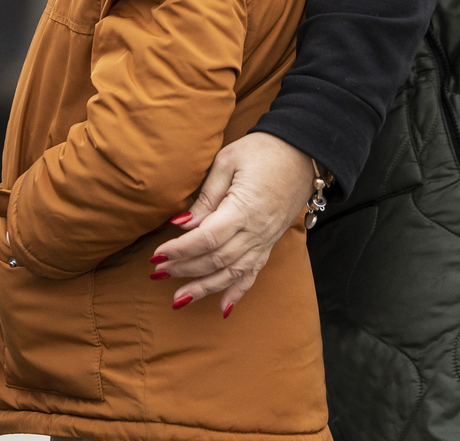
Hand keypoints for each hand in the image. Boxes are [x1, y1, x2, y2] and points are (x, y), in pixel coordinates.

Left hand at [152, 132, 315, 316]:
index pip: (206, 238)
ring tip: (179, 300)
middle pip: (216, 259)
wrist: (301, 153)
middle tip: (158, 273)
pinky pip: (253, 273)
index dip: (180, 250)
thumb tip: (183, 223)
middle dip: (185, 269)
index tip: (157, 255)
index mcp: (244, 208)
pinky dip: (238, 292)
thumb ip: (207, 196)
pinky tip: (223, 307)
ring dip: (204, 288)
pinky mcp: (270, 242)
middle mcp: (256, 231)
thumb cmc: (262, 151)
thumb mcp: (228, 161)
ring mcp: (265, 240)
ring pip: (233, 272)